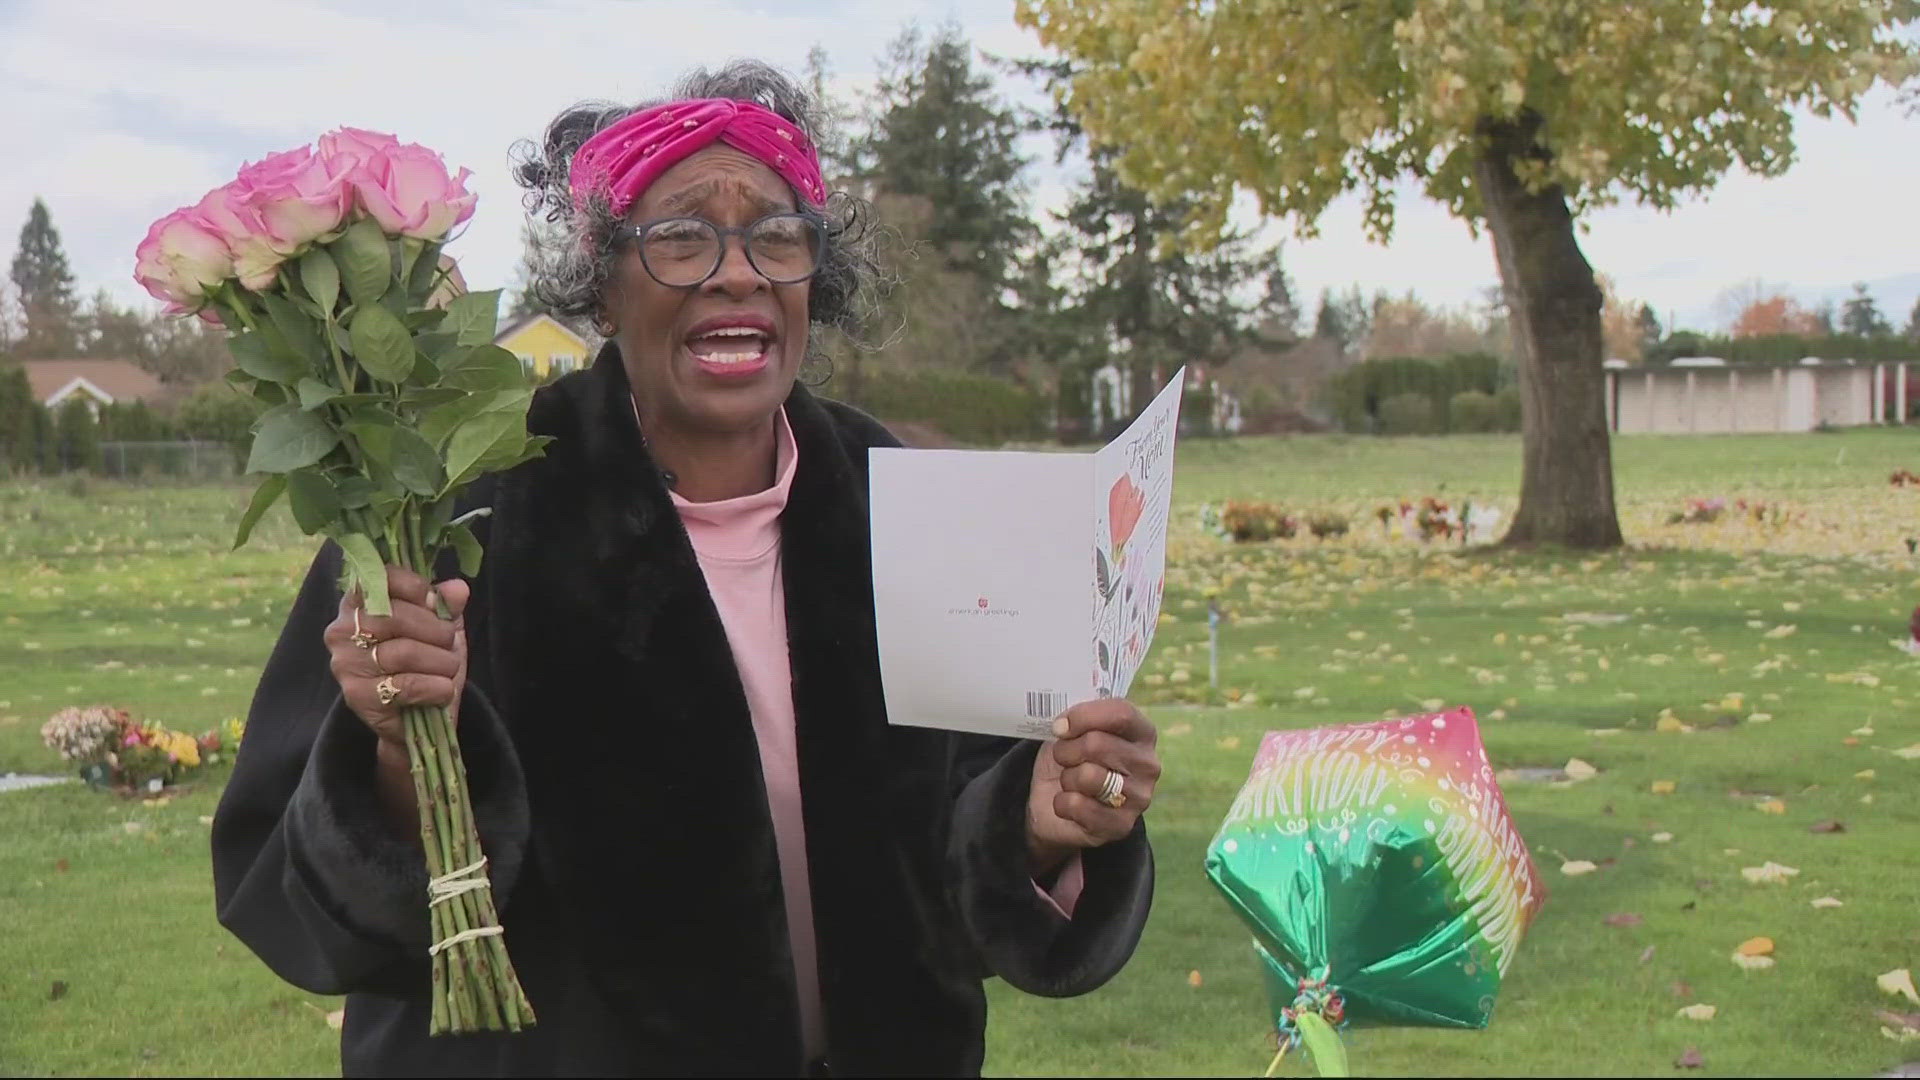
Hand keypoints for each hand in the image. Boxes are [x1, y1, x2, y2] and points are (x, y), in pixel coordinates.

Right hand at [323, 564, 468, 747]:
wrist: (417, 719)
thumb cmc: (426, 663)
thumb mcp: (441, 627)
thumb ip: (446, 604)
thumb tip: (457, 589)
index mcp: (358, 602)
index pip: (381, 578)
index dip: (416, 588)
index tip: (435, 603)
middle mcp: (342, 629)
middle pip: (395, 616)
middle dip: (436, 630)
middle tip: (449, 644)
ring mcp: (346, 663)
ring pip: (404, 652)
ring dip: (441, 661)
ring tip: (447, 668)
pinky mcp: (357, 696)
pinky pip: (406, 685)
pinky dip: (436, 687)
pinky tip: (442, 690)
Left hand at [1026, 699, 1159, 874]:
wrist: (1055, 806)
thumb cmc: (1071, 760)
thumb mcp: (1073, 731)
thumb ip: (1076, 719)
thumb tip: (1063, 725)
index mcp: (1142, 733)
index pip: (1122, 714)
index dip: (1084, 716)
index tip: (1060, 726)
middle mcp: (1148, 764)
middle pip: (1097, 744)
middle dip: (1067, 750)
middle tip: (1063, 759)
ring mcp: (1139, 797)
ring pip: (1088, 775)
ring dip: (1067, 778)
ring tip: (1071, 782)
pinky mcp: (1121, 826)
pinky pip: (1078, 805)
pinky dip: (1062, 803)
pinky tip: (1069, 804)